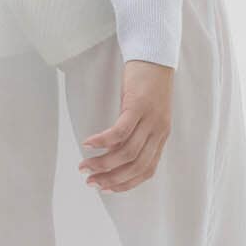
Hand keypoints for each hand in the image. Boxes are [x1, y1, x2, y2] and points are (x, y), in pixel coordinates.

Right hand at [77, 59, 173, 191]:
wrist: (155, 55)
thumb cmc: (146, 84)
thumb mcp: (144, 114)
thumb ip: (135, 133)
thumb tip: (114, 151)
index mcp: (161, 136)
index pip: (146, 170)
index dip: (126, 184)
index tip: (106, 189)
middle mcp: (159, 132)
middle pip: (135, 166)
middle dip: (111, 178)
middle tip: (90, 182)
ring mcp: (150, 120)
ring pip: (126, 152)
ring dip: (103, 163)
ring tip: (84, 166)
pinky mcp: (138, 106)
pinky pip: (119, 131)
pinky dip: (102, 141)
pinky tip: (87, 144)